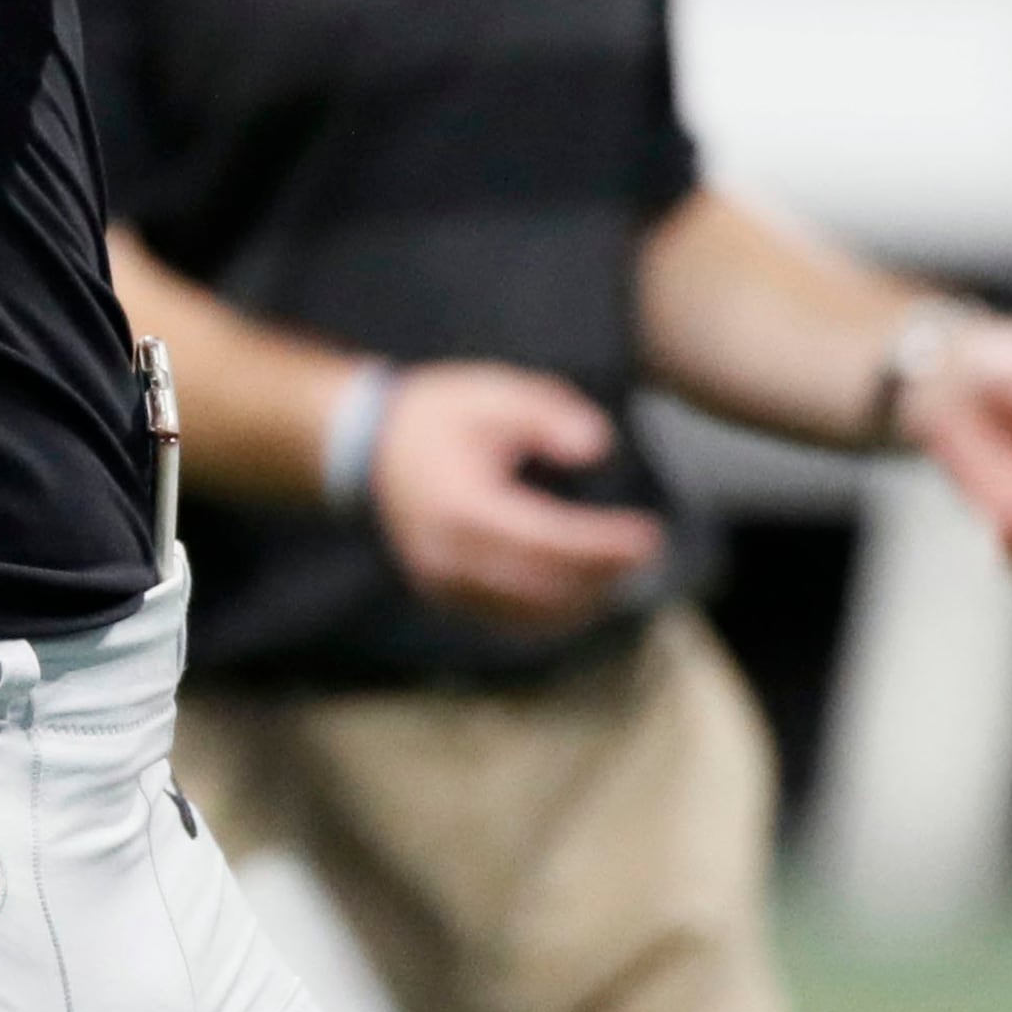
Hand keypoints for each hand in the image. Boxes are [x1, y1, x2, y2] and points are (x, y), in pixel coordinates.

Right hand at [369, 362, 668, 634]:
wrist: (363, 444)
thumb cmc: (435, 417)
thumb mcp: (492, 393)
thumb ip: (547, 413)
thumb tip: (597, 446)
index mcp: (461, 506)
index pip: (546, 540)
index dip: (601, 545)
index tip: (647, 535)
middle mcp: (447, 555)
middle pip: (541, 586)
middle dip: (601, 576)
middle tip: (645, 553)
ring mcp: (440, 581)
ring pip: (525, 614)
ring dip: (581, 601)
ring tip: (621, 574)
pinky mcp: (441, 593)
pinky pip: (504, 619)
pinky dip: (548, 613)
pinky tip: (579, 593)